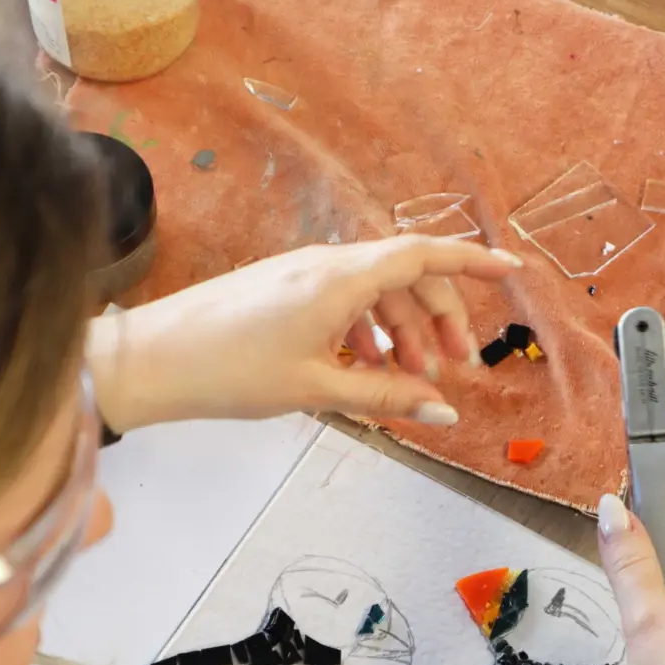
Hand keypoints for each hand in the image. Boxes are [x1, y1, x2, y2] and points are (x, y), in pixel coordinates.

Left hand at [88, 236, 522, 432]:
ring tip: (409, 377)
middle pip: (406, 277)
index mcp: (340, 278)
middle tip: (454, 368)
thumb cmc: (228, 371)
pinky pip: (344, 298)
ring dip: (403, 331)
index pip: (424, 255)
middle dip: (440, 319)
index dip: (474, 263)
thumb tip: (442, 408)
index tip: (512, 272)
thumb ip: (386, 393)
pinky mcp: (282, 287)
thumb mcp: (318, 389)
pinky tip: (364, 365)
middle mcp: (325, 264)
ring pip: (374, 291)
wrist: (151, 360)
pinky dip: (367, 329)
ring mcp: (301, 272)